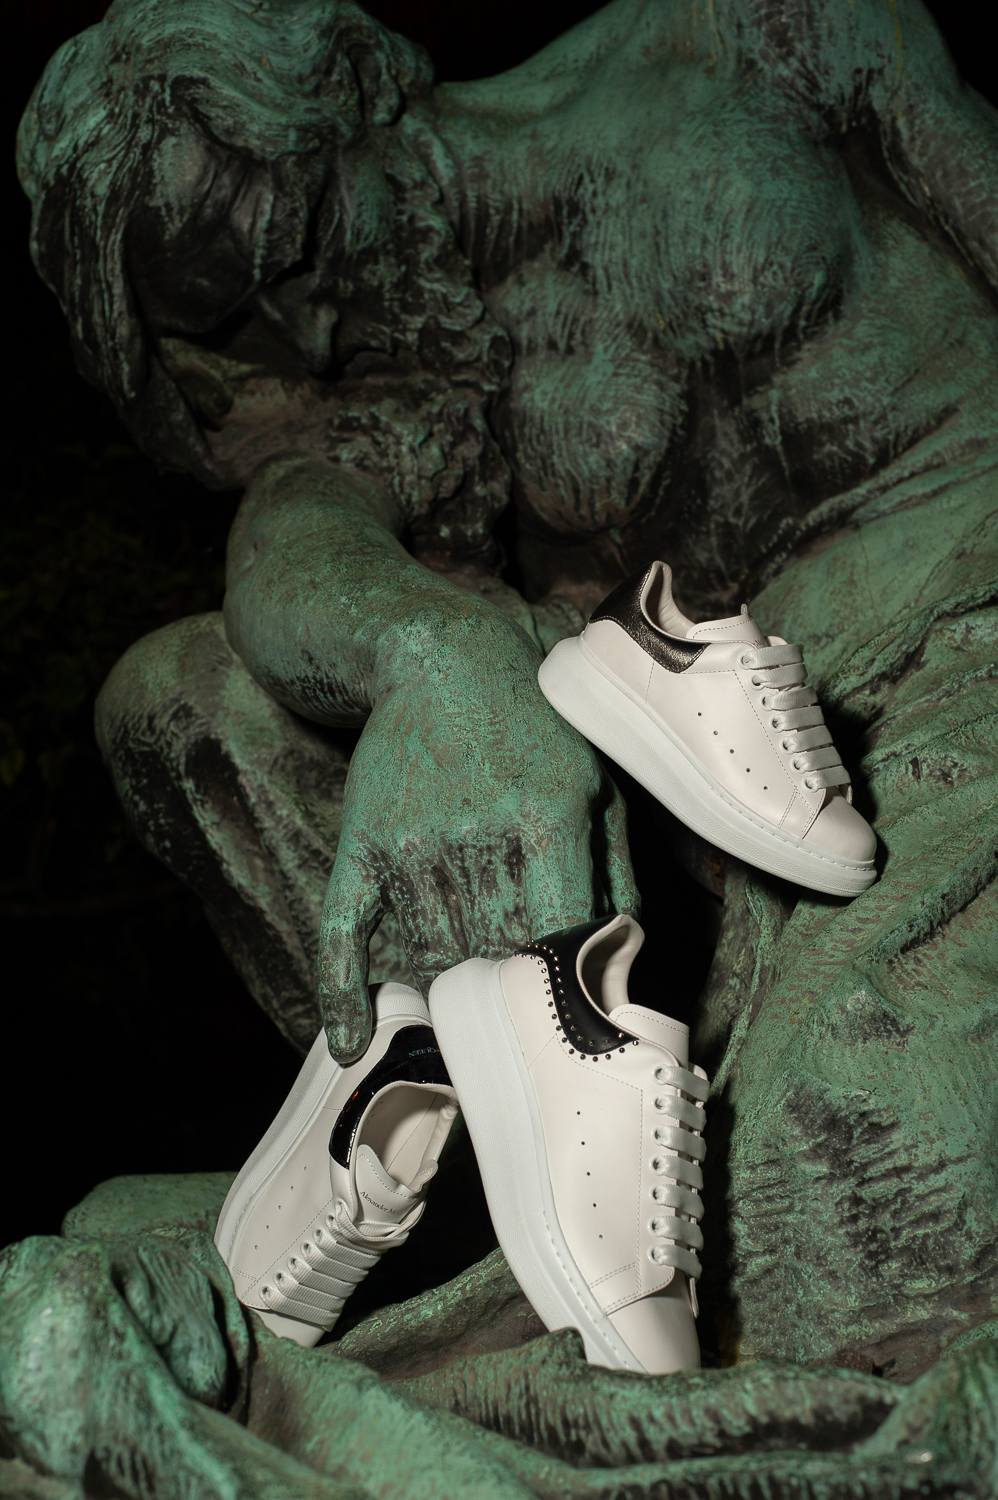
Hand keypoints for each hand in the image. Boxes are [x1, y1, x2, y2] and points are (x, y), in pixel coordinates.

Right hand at [316, 600, 636, 1059]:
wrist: (443, 655)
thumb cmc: (535, 724)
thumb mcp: (598, 782)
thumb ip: (616, 871)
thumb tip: (624, 954)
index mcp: (545, 823)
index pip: (556, 941)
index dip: (562, 984)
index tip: (566, 1009)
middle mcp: (474, 837)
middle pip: (493, 954)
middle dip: (509, 985)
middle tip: (515, 1007)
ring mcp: (409, 843)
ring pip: (430, 952)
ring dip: (450, 980)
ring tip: (467, 988)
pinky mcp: (360, 841)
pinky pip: (342, 930)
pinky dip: (341, 991)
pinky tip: (349, 1038)